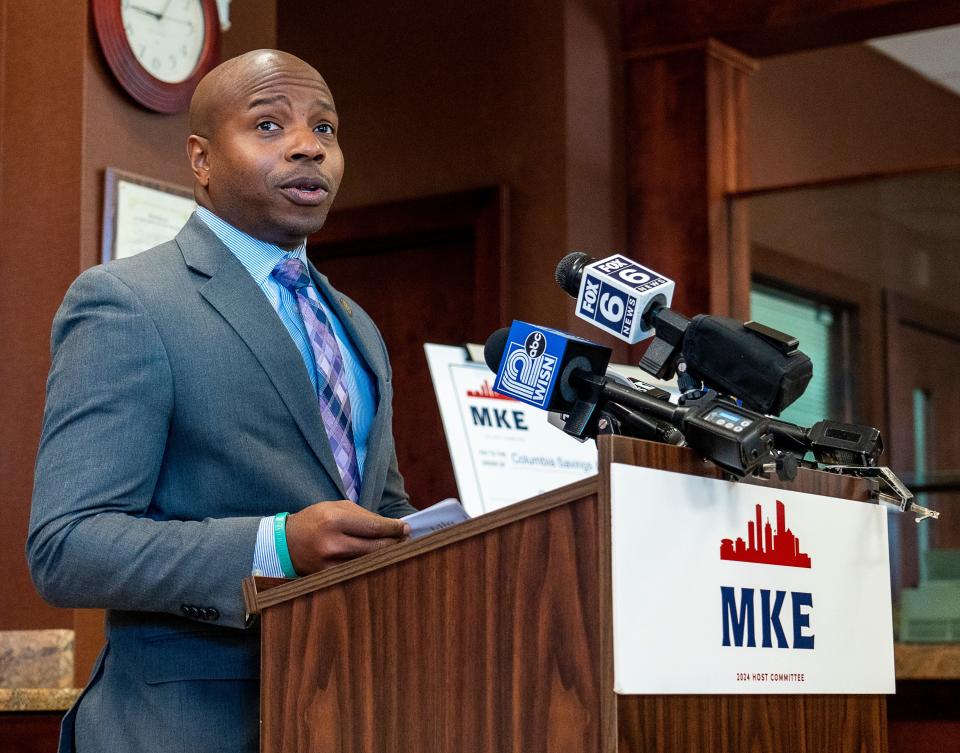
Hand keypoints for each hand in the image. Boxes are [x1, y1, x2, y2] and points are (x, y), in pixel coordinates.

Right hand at [284, 500, 410, 574]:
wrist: (285, 542)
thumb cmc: (315, 520)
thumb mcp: (337, 507)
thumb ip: (365, 516)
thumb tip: (392, 525)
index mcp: (335, 520)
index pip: (374, 527)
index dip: (394, 529)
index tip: (406, 528)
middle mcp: (333, 543)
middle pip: (376, 548)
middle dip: (394, 543)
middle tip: (405, 539)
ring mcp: (330, 564)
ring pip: (369, 562)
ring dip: (385, 556)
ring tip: (394, 549)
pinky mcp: (328, 578)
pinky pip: (357, 572)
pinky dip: (369, 566)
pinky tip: (377, 560)